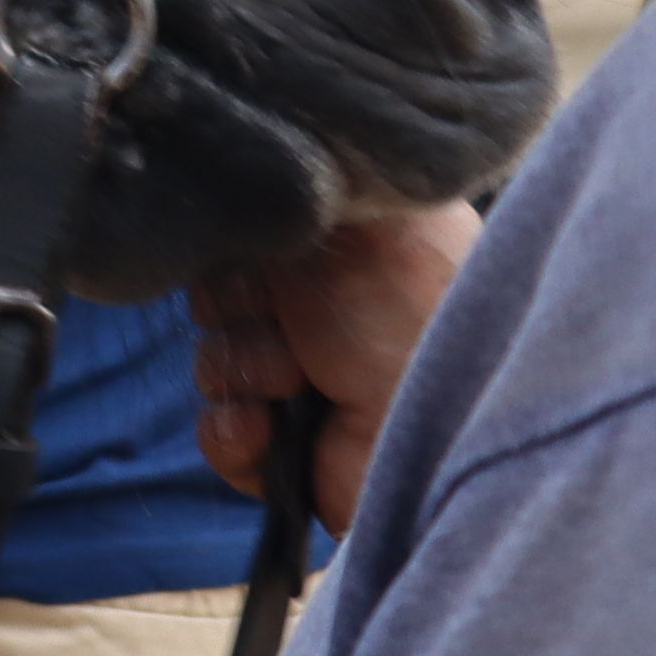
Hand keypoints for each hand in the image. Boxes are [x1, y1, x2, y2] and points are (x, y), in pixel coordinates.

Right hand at [194, 203, 473, 530]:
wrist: (440, 435)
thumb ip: (283, 209)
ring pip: (216, 361)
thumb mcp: (345, 231)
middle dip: (240, 313)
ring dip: (246, 372)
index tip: (272, 256)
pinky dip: (234, 431)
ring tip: (298, 386)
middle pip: (225, 297)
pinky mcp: (289, 447)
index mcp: (363, 251)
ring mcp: (311, 382)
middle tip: (296, 329)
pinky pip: (216, 429)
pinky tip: (267, 431)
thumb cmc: (405, 319)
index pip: (261, 235)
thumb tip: (236, 220)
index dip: (249, 248)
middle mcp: (336, 312)